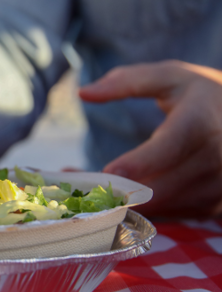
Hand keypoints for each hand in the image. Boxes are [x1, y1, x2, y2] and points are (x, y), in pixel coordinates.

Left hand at [79, 60, 221, 217]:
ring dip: (130, 203)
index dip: (139, 163)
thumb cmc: (198, 94)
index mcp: (201, 121)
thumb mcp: (167, 77)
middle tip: (85, 188)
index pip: (170, 147)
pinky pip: (175, 214)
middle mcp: (218, 156)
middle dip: (122, 189)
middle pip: (164, 185)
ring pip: (167, 205)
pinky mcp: (216, 204)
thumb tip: (84, 92)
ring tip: (98, 191)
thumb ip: (126, 82)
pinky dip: (146, 210)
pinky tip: (125, 199)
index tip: (108, 172)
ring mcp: (221, 185)